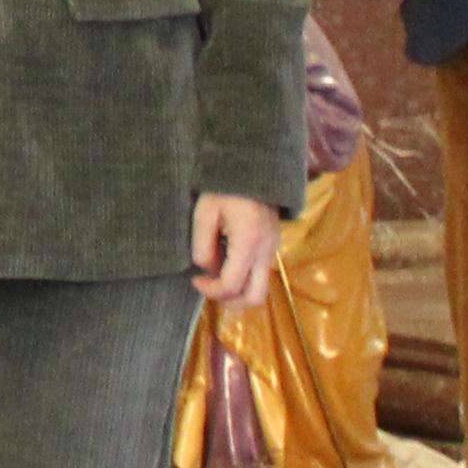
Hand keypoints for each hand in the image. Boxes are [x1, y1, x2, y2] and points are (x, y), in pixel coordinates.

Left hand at [190, 193, 283, 310]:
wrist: (251, 166)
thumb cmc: (223, 187)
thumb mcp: (204, 214)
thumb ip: (202, 247)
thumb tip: (207, 270)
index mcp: (248, 242)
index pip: (231, 285)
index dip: (210, 290)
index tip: (195, 280)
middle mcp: (266, 250)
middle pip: (255, 297)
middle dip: (230, 301)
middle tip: (210, 287)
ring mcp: (273, 248)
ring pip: (260, 287)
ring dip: (237, 290)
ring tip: (216, 275)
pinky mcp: (273, 244)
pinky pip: (261, 272)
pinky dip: (244, 276)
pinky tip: (226, 260)